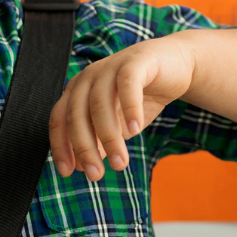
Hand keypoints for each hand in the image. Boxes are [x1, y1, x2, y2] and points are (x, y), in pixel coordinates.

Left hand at [49, 35, 195, 180]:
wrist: (176, 66)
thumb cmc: (142, 95)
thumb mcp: (118, 124)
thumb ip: (99, 141)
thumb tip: (80, 167)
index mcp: (78, 90)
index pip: (60, 120)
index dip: (61, 147)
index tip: (68, 172)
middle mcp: (89, 77)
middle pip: (77, 115)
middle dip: (85, 148)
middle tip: (96, 175)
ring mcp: (110, 66)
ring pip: (100, 104)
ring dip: (109, 137)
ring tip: (121, 162)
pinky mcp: (136, 61)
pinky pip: (127, 85)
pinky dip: (129, 108)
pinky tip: (136, 129)